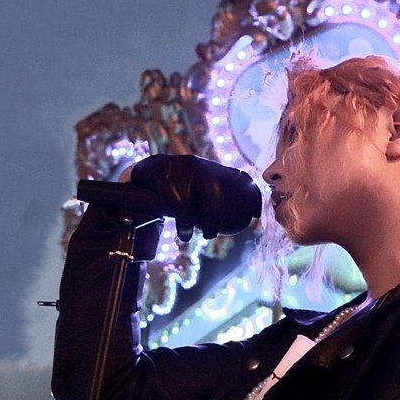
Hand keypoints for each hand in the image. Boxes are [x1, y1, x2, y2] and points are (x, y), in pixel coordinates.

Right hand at [129, 154, 259, 240]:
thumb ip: (215, 203)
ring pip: (195, 198)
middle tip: (213, 234)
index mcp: (209, 167)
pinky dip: (184, 223)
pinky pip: (176, 202)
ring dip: (203, 221)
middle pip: (215, 189)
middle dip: (217, 215)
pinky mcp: (159, 174)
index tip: (256, 215)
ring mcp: (177, 167)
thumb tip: (242, 221)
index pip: (236, 178)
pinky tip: (185, 235)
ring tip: (205, 235)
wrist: (142, 176)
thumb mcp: (196, 193)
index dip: (250, 195)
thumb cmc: (174, 191)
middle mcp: (196, 164)